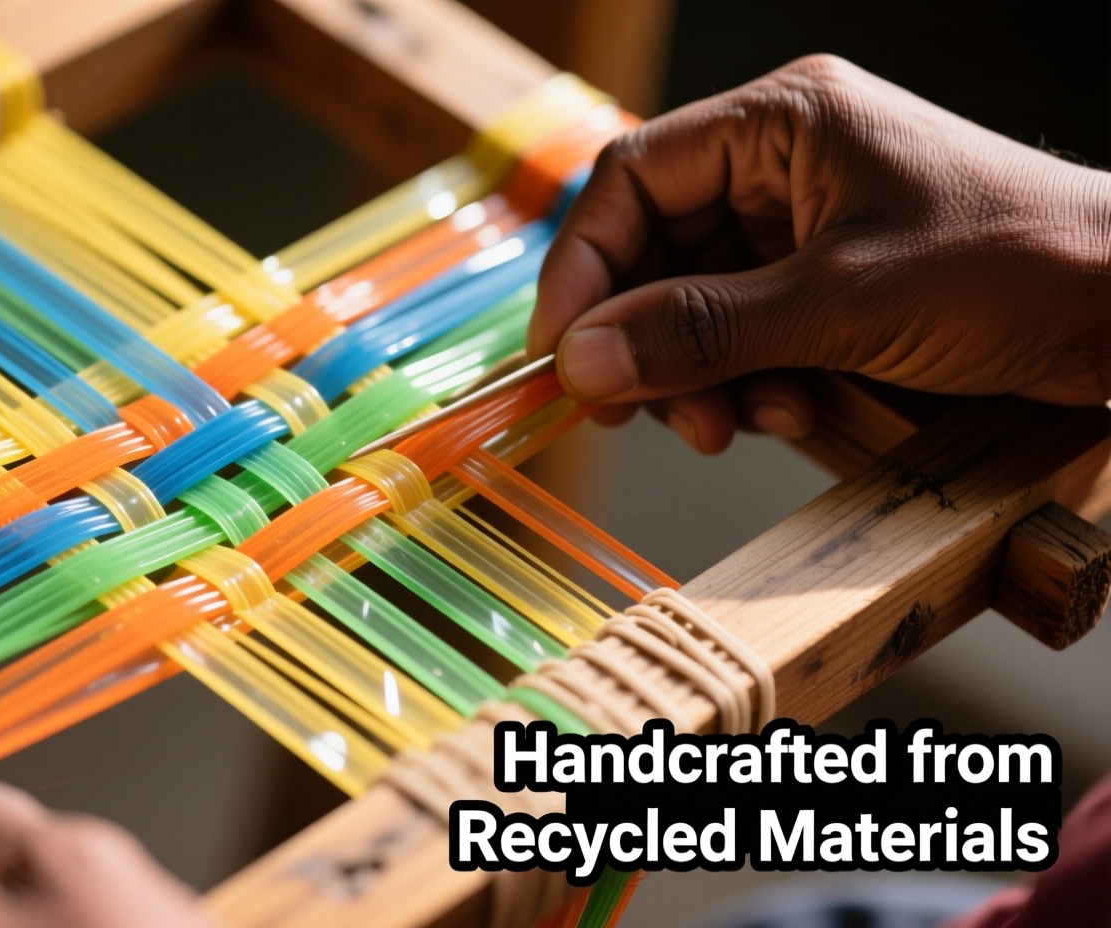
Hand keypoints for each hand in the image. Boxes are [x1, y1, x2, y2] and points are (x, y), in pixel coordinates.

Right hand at [530, 54, 1110, 453]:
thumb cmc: (1014, 266)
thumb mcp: (839, 304)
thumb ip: (700, 333)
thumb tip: (583, 362)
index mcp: (779, 122)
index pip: (632, 181)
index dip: (584, 268)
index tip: (561, 353)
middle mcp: (782, 165)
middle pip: (658, 250)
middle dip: (647, 338)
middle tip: (639, 409)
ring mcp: (808, 226)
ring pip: (697, 304)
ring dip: (700, 374)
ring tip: (729, 422)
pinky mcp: (833, 284)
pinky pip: (748, 334)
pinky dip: (750, 381)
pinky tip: (787, 410)